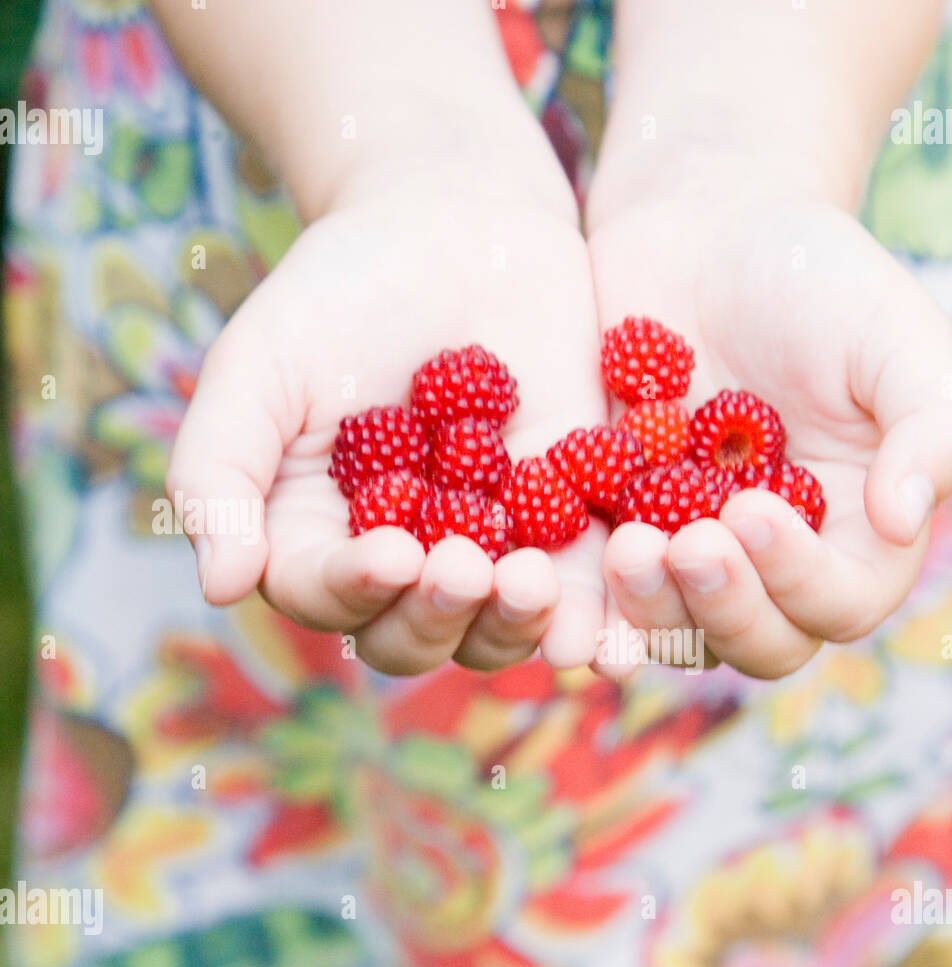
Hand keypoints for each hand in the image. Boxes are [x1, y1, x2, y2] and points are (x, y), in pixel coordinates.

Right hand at [167, 160, 608, 674]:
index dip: (355, 591)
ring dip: (518, 626)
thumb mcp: (259, 368)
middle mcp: (404, 566)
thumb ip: (221, 471)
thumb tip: (218, 587)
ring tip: (537, 585)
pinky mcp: (570, 529)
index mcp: (320, 540)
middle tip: (469, 567)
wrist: (457, 225)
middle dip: (442, 615)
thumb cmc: (340, 291)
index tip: (389, 555)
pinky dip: (597, 615)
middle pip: (415, 638)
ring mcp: (490, 553)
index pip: (329, 597)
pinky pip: (583, 591)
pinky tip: (614, 627)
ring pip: (499, 632)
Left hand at [588, 190, 951, 679]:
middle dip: (724, 607)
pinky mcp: (622, 537)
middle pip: (762, 642)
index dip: (802, 578)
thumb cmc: (817, 277)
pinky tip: (557, 574)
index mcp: (860, 533)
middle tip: (687, 543)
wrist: (702, 231)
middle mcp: (779, 566)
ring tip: (627, 545)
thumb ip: (932, 429)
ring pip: (679, 634)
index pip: (843, 600)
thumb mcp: (898, 335)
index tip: (753, 509)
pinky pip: (603, 598)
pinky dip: (586, 601)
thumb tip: (904, 524)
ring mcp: (696, 559)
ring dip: (652, 610)